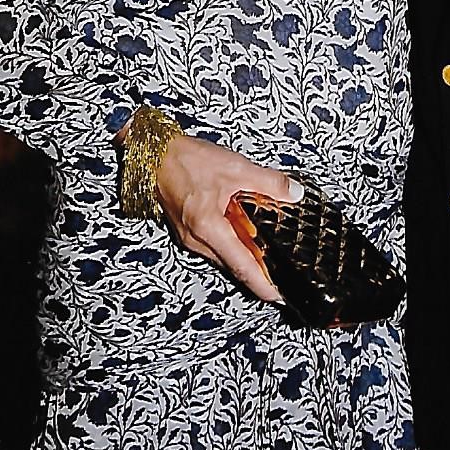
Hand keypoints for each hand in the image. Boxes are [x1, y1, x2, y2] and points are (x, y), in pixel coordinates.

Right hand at [155, 133, 301, 303]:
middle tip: (279, 274)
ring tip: (266, 253)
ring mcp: (188, 237)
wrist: (156, 154)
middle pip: (232, 264)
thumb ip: (269, 182)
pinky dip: (230, 242)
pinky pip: (213, 244)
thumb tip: (294, 193)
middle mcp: (196, 240)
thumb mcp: (236, 167)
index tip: (278, 296)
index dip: (262, 284)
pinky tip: (242, 231)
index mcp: (208, 228)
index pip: (242, 267)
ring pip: (222, 255)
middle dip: (256, 271)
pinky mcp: (186, 229)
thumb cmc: (188, 160)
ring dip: (243, 255)